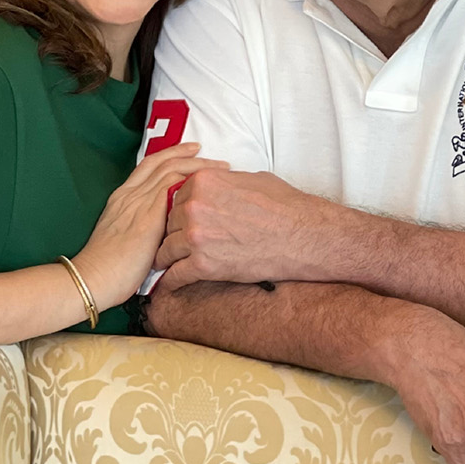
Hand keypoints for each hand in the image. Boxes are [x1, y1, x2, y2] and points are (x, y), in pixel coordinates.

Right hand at [75, 145, 227, 310]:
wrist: (93, 278)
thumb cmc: (107, 269)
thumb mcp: (123, 240)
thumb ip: (142, 228)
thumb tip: (165, 230)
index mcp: (121, 198)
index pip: (148, 166)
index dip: (168, 155)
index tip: (188, 152)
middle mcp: (130, 194)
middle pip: (161, 162)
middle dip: (185, 154)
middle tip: (203, 150)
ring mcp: (138, 202)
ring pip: (171, 170)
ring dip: (196, 165)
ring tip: (217, 166)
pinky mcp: (149, 214)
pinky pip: (173, 185)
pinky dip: (192, 180)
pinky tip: (207, 184)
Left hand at [153, 168, 330, 287]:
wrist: (302, 236)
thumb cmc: (284, 206)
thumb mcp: (250, 179)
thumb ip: (223, 182)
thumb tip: (217, 185)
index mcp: (203, 182)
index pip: (175, 197)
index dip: (177, 212)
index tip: (176, 223)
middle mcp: (193, 207)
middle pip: (168, 223)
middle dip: (172, 234)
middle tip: (171, 245)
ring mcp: (196, 236)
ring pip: (167, 249)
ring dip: (166, 258)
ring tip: (162, 265)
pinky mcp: (203, 265)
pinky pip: (176, 275)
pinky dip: (170, 281)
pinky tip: (168, 284)